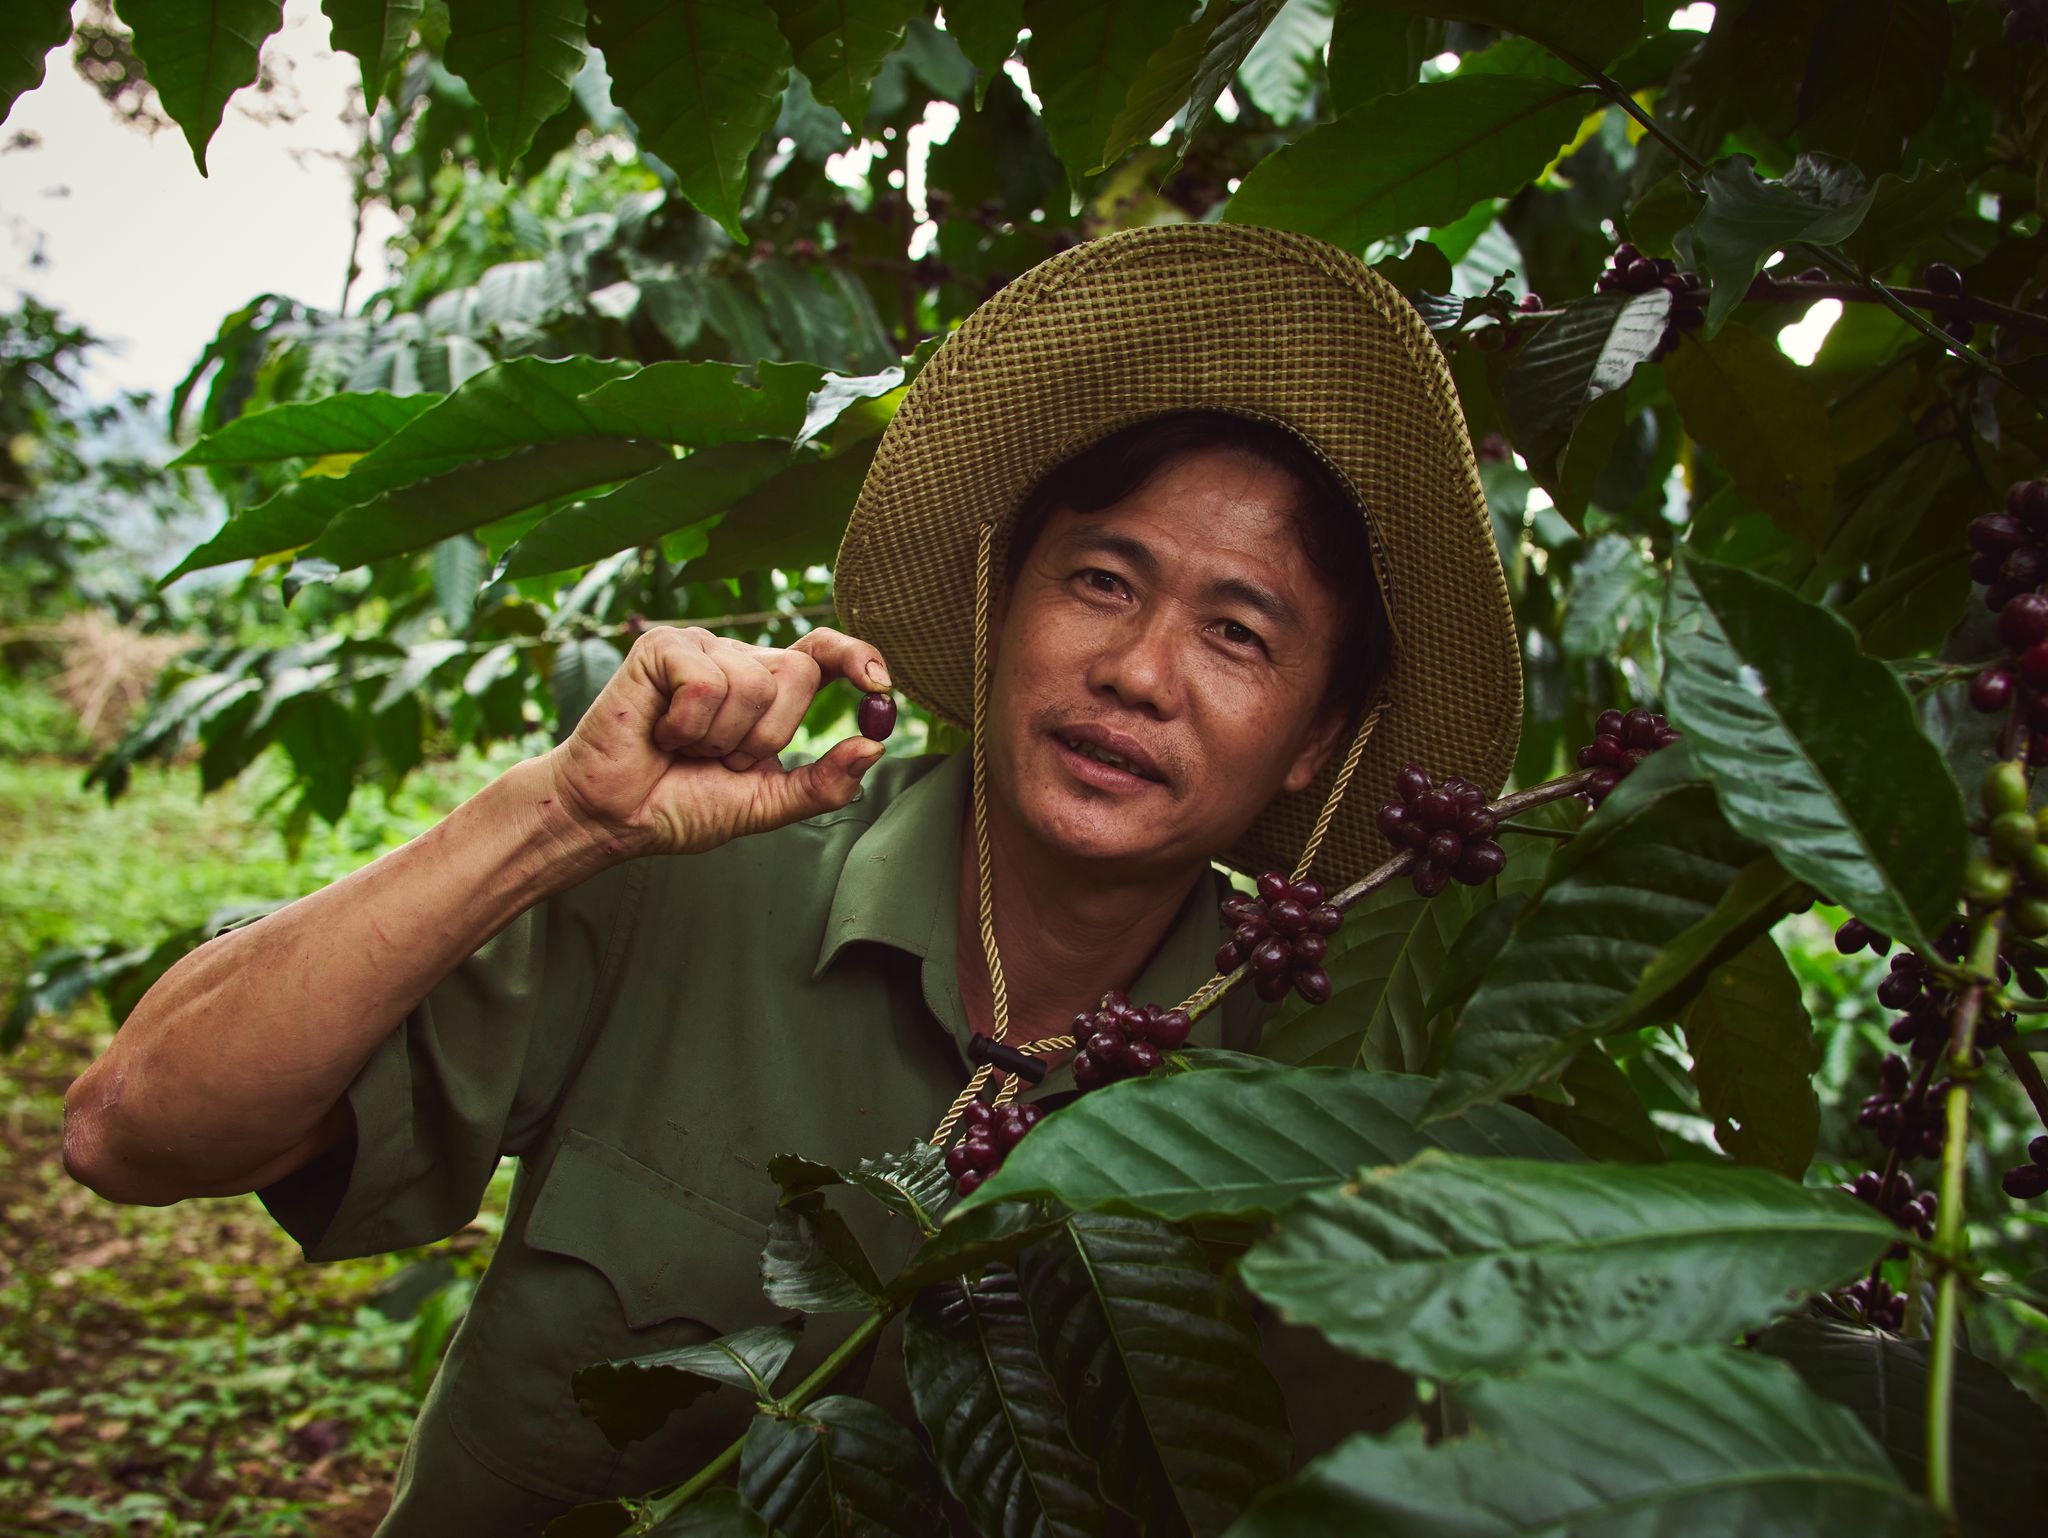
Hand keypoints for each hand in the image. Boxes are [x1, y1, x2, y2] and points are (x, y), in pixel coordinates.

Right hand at [541, 624, 891, 856]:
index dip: (856, 656)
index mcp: (769, 690)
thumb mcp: (765, 802)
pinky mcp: (663, 647)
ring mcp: (701, 648)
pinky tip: (662, 733)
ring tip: (684, 747)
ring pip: (752, 683)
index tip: (879, 683)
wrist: (613, 818)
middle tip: (718, 758)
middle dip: (765, 737)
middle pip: (798, 674)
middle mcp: (740, 660)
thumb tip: (873, 747)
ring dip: (718, 737)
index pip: (825, 653)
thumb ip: (821, 783)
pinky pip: (705, 682)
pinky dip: (687, 725)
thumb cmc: (680, 805)